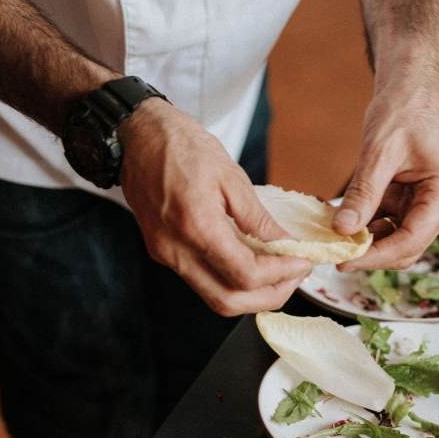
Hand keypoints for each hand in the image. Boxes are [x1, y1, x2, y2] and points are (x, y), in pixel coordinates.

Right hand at [119, 100, 310, 314]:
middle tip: (295, 277)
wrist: (137, 135)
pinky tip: (254, 263)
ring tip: (280, 273)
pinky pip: (204, 281)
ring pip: (215, 298)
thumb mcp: (231, 175)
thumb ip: (258, 218)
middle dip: (269, 296)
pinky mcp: (164, 253)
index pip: (245, 275)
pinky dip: (233, 281)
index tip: (302, 263)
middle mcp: (176, 250)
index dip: (280, 275)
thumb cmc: (181, 146)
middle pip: (228, 302)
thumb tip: (285, 244)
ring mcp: (166, 255)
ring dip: (252, 295)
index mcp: (196, 226)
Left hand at [332, 87, 438, 270]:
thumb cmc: (404, 111)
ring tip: (333, 238)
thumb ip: (363, 193)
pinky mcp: (412, 204)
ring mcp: (428, 207)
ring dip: (366, 242)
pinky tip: (341, 222)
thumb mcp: (380, 151)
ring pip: (396, 242)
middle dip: (371, 254)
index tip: (344, 259)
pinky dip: (365, 227)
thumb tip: (341, 230)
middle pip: (406, 249)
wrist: (411, 91)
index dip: (377, 256)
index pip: (412, 240)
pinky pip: (388, 226)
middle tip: (333, 254)